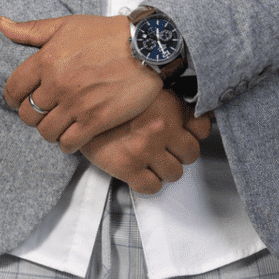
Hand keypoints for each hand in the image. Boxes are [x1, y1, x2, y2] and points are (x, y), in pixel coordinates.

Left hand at [1, 12, 160, 149]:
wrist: (146, 47)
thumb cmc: (107, 34)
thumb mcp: (66, 25)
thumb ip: (31, 30)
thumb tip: (2, 25)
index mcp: (46, 60)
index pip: (13, 90)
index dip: (14, 99)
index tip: (21, 100)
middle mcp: (58, 84)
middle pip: (28, 115)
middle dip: (32, 116)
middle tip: (44, 112)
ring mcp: (77, 104)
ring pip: (46, 132)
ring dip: (50, 131)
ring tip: (59, 123)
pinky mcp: (96, 120)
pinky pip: (69, 143)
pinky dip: (67, 143)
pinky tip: (73, 134)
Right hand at [82, 92, 214, 194]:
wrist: (76, 107)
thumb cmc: (110, 98)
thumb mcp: (145, 90)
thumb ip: (171, 102)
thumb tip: (196, 113)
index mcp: (169, 108)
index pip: (202, 129)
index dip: (194, 134)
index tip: (184, 135)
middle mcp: (162, 129)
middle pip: (191, 154)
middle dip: (180, 154)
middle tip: (166, 150)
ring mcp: (146, 150)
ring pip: (175, 173)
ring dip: (165, 169)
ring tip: (152, 162)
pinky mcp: (127, 167)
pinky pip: (152, 187)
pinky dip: (148, 183)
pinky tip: (140, 174)